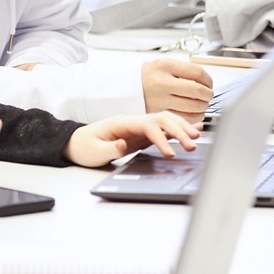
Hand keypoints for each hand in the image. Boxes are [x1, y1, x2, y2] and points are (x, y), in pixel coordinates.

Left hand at [64, 113, 200, 166]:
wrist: (76, 144)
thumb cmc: (84, 147)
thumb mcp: (94, 152)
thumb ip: (110, 148)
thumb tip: (124, 145)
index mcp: (122, 123)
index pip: (148, 126)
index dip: (162, 138)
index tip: (170, 153)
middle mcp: (132, 121)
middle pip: (161, 119)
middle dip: (178, 130)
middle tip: (192, 144)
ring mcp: (138, 126)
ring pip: (165, 120)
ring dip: (181, 127)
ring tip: (197, 137)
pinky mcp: (141, 134)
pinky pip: (163, 128)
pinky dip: (178, 127)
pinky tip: (193, 128)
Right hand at [140, 58, 214, 122]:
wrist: (127, 88)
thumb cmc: (150, 76)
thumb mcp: (164, 65)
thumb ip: (185, 70)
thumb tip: (207, 82)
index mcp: (165, 66)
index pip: (198, 73)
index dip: (209, 80)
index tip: (209, 84)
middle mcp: (162, 82)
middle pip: (198, 91)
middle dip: (208, 95)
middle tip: (208, 95)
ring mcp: (160, 99)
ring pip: (194, 107)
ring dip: (203, 107)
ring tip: (201, 104)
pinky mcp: (159, 114)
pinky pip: (185, 119)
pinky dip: (195, 117)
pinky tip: (194, 113)